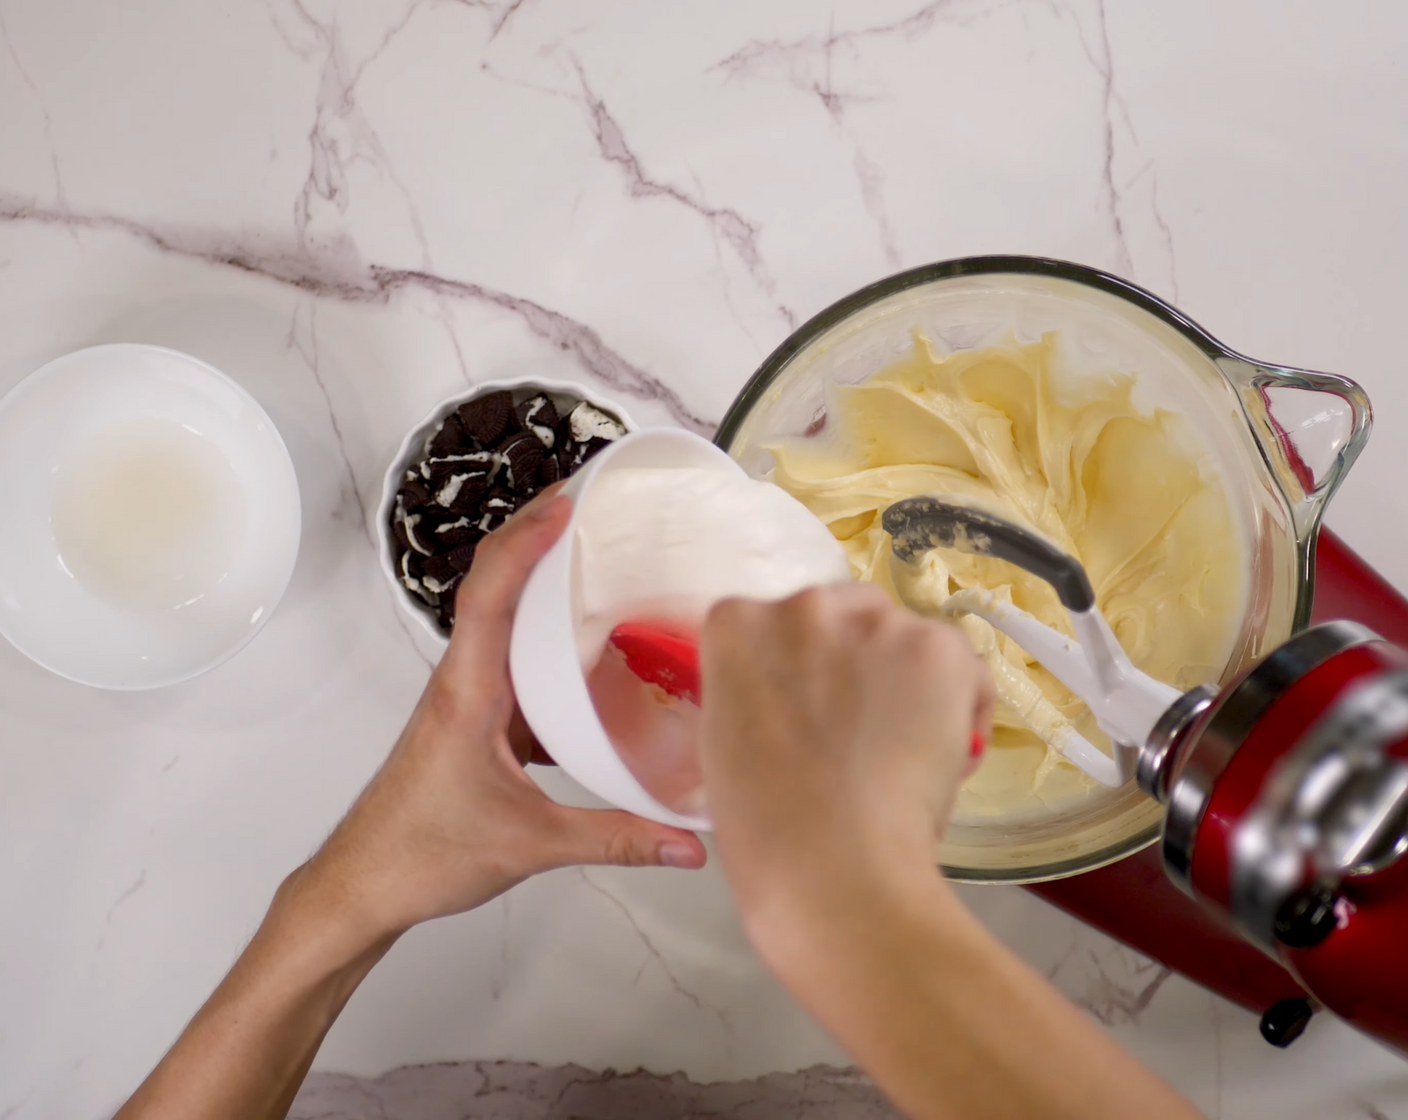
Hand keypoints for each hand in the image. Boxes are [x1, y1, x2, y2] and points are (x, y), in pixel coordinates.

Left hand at [298, 492, 706, 946]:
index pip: (489, 593)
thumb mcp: (530, 844)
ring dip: (543, 585)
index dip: (526, 542)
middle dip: (540, 537)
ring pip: (505, 622)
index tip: (568, 504)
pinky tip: (595, 657)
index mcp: (468, 691)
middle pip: (495, 586)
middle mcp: (464, 680)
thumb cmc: (421, 853)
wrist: (363, 884)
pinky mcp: (478, 719)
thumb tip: (686, 842)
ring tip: (603, 562)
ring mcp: (469, 697)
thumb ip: (615, 839)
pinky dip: (550, 645)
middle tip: (596, 506)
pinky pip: (516, 664)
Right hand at [698, 583, 990, 950]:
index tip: (810, 713)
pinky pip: (959, 663)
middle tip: (861, 734)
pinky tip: (944, 756)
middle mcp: (803, 603)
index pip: (776, 626)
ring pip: (903, 639)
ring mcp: (874, 621)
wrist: (832, 868)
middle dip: (857, 665)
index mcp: (736, 624)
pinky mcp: (936, 647)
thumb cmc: (763, 829)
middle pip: (844, 618)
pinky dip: (961, 704)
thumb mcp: (724, 740)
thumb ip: (753, 694)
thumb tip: (794, 697)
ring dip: (908, 682)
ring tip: (906, 751)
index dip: (803, 671)